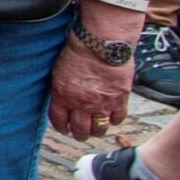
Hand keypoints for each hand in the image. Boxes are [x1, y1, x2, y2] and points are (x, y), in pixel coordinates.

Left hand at [50, 11, 138, 140]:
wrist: (100, 44)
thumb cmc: (78, 51)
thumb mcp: (58, 71)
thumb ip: (60, 90)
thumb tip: (60, 101)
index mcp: (63, 96)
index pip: (59, 120)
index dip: (61, 127)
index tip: (64, 129)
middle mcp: (82, 104)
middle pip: (80, 129)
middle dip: (79, 134)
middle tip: (79, 135)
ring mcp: (102, 103)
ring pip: (99, 128)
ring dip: (96, 131)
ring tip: (95, 130)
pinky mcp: (120, 99)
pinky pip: (117, 118)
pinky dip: (114, 120)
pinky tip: (111, 118)